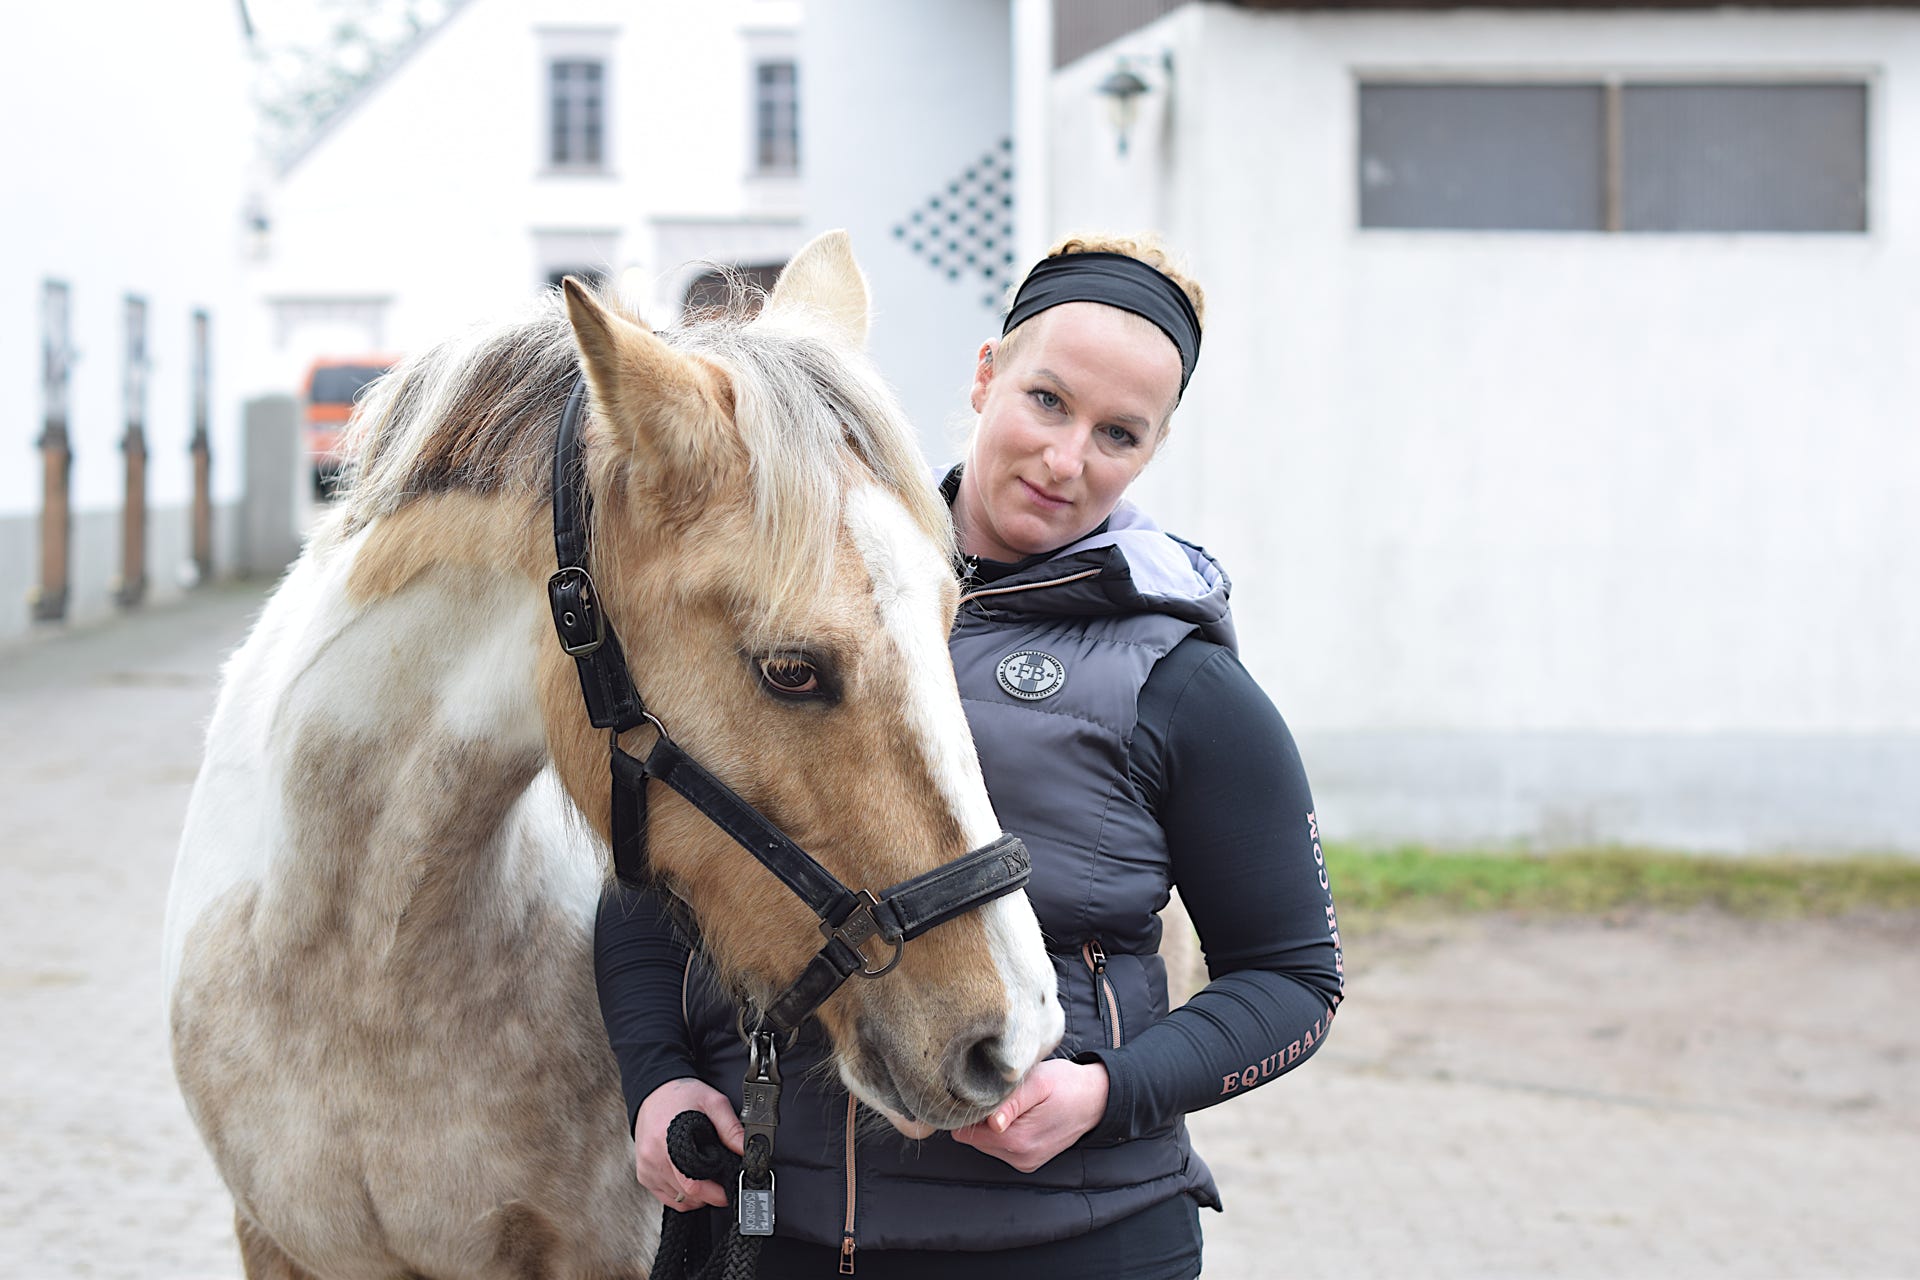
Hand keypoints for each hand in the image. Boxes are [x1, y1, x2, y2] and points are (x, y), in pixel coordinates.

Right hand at [633, 1077, 742, 1211]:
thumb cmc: (681, 1095)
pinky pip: (666, 1198)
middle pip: (686, 1195)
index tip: (728, 1191)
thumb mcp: (712, 1102)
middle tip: (722, 1184)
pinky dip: (682, 1196)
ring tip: (708, 1180)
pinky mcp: (644, 1174)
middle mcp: (654, 1158)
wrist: (654, 1090)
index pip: (692, 1184)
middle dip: (709, 1195)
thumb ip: (731, 1127)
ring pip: (677, 1200)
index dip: (714, 1194)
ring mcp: (647, 1168)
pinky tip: (692, 1182)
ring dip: (696, 1197)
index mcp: (668, 1141)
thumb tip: (747, 1150)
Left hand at [950, 1058, 1109, 1172]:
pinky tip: (1020, 1114)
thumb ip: (1012, 1103)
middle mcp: (1019, 1158)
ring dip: (992, 1124)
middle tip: (1001, 1094)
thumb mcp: (1039, 1082)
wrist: (1096, 1099)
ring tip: (1014, 1103)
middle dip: (980, 1117)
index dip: (967, 1111)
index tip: (979, 1093)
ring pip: (986, 1144)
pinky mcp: (1029, 1161)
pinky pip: (1001, 1147)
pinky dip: (1004, 1131)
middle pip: (974, 1139)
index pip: (966, 1133)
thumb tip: (992, 1123)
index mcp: (1018, 1140)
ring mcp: (1025, 1162)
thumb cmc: (1067, 1084)